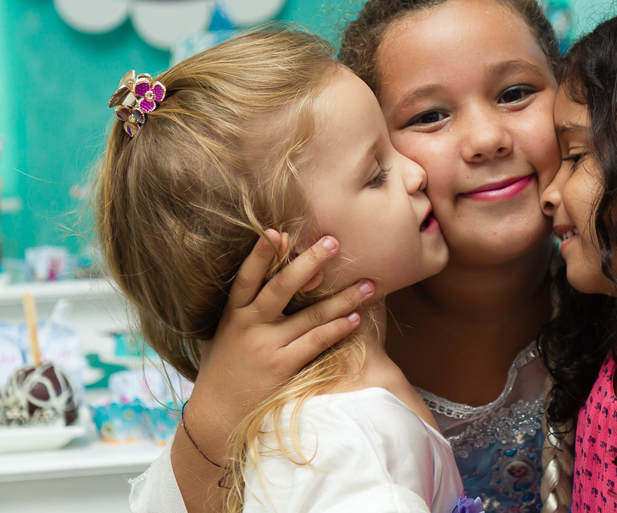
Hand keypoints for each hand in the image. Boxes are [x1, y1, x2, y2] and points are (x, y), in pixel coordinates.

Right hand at [188, 230, 374, 454]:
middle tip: (334, 242)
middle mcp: (248, 326)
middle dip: (310, 261)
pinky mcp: (282, 367)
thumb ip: (240, 310)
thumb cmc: (223, 372)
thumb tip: (260, 276)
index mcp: (232, 315)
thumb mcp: (221, 336)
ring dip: (343, 298)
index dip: (260, 253)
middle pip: (282, 286)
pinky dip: (338, 328)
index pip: (246, 277)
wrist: (216, 419)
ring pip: (310, 315)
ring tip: (368, 284)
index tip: (278, 231)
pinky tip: (356, 318)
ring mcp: (265, 347)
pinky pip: (316, 341)